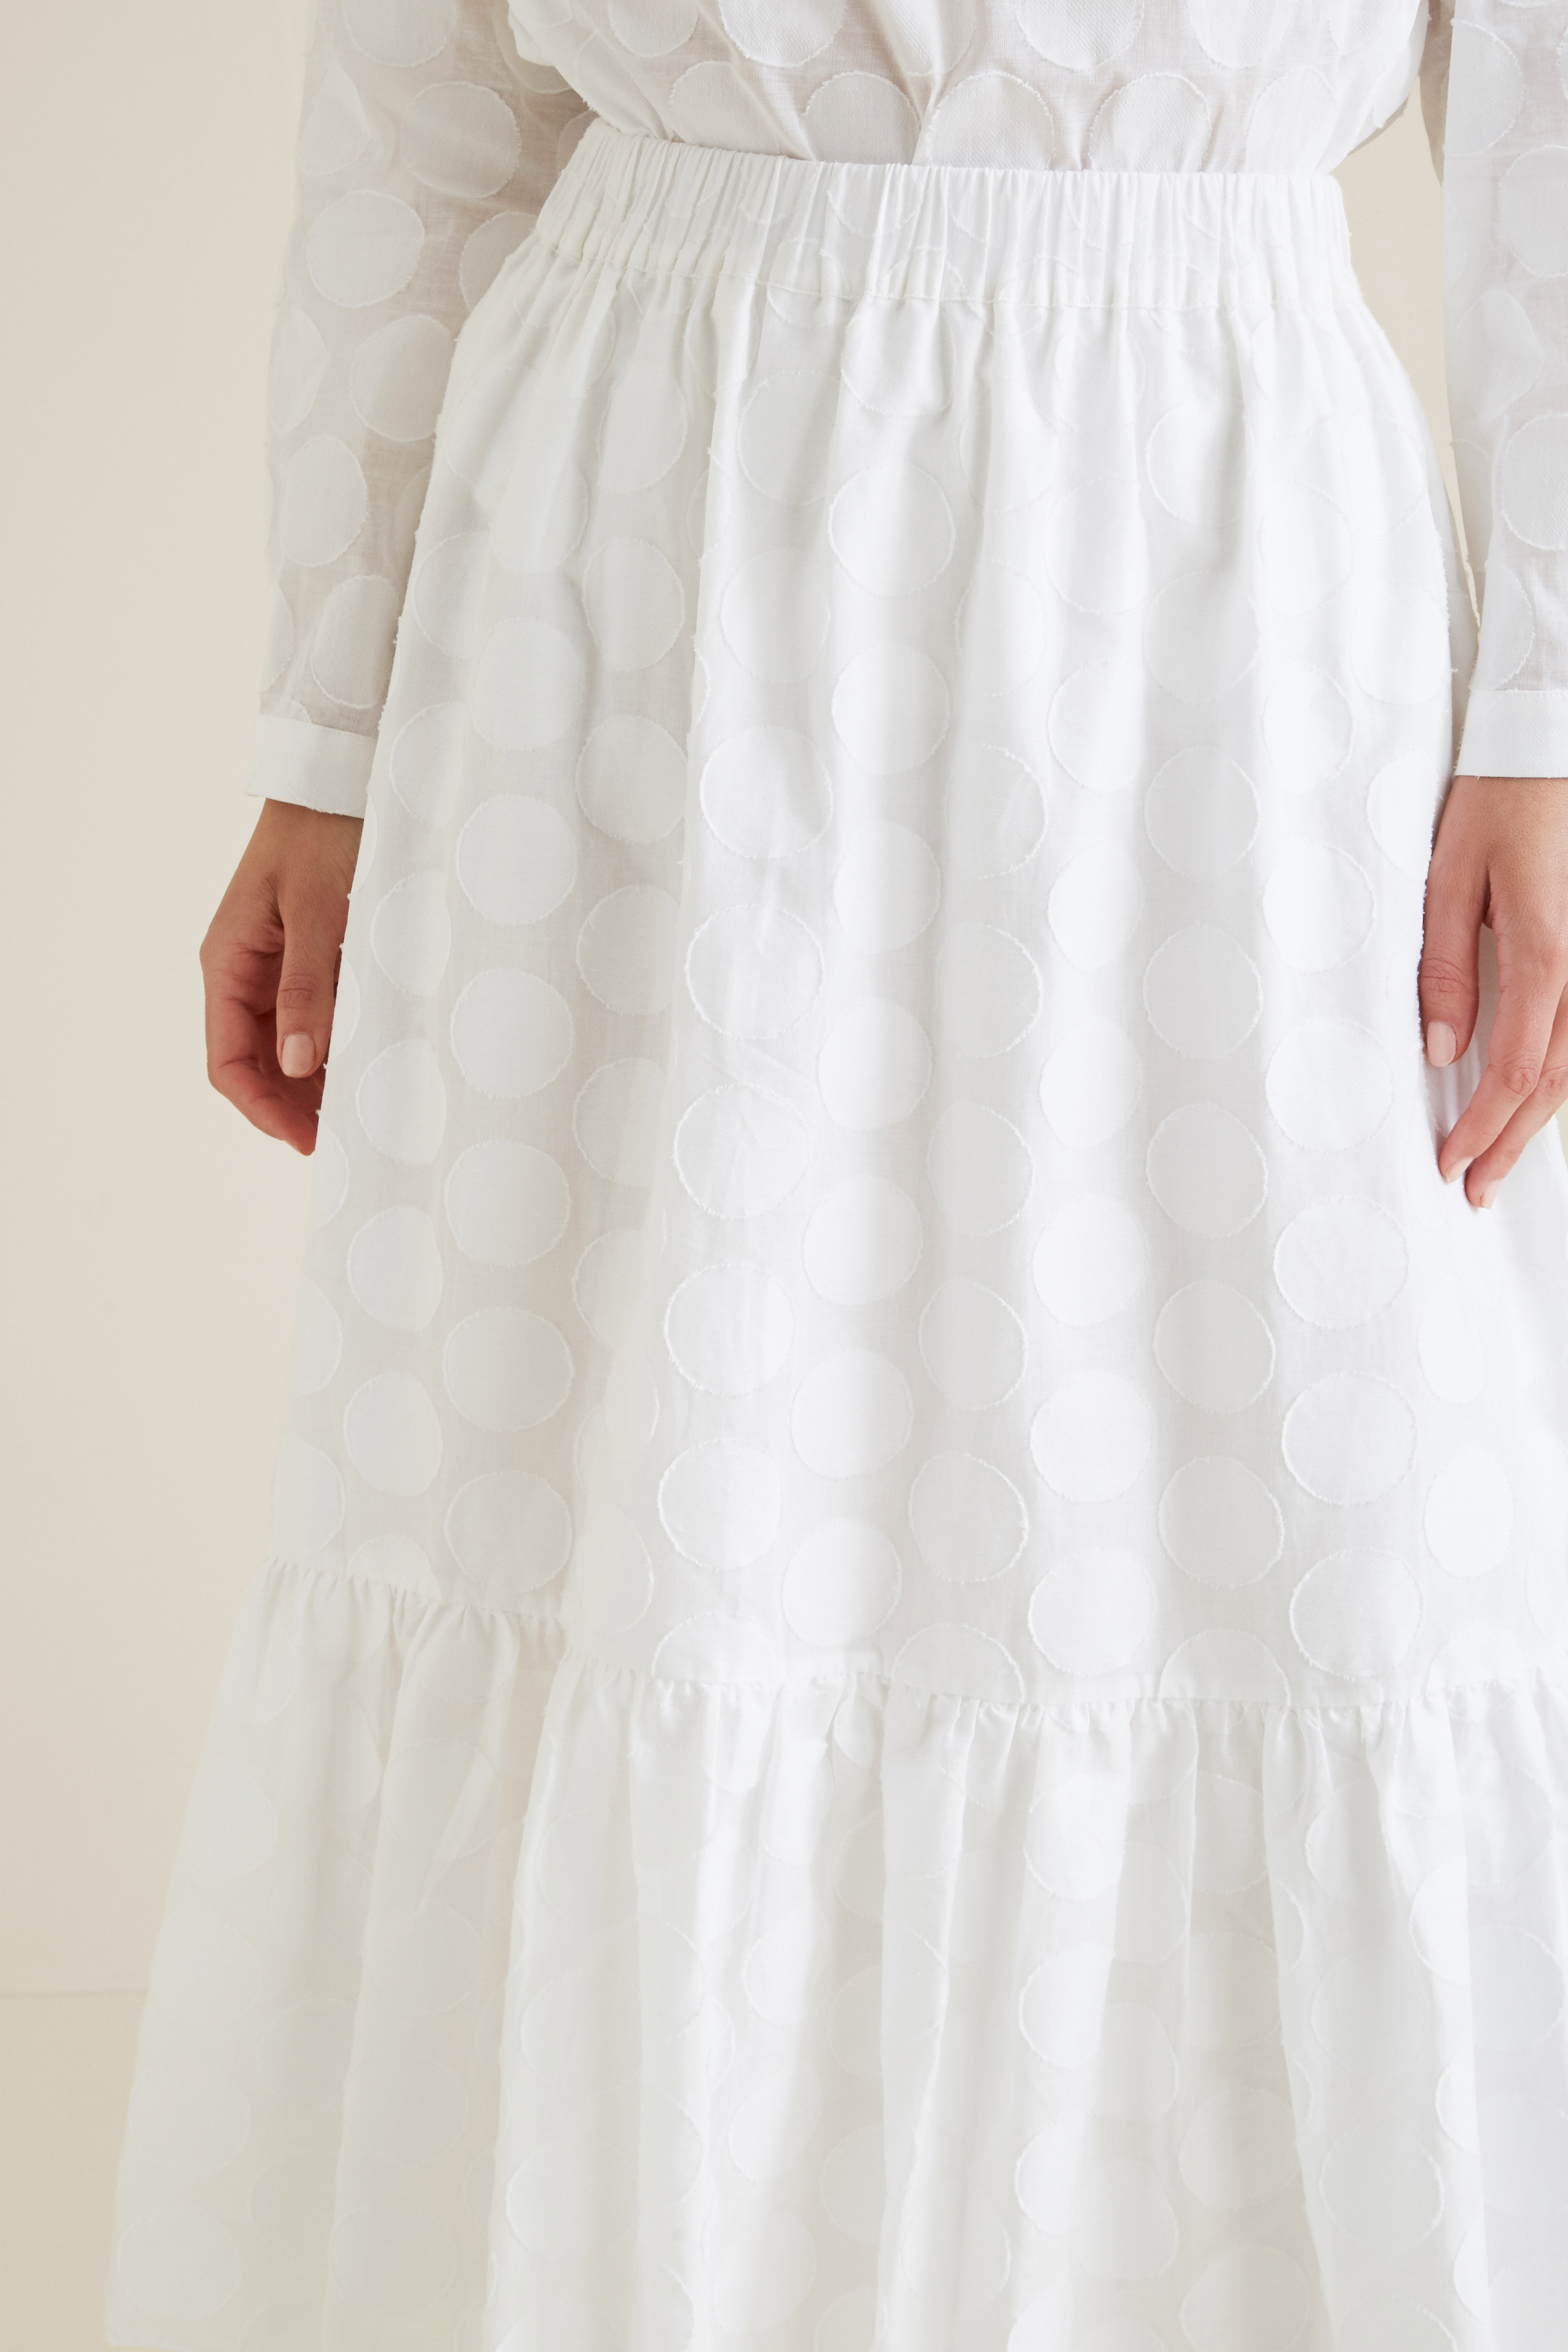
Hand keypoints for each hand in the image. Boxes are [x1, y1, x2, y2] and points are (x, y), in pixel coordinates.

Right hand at [201, 797, 363, 1153]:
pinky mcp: (308, 958)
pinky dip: (335, 1046)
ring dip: (316, 1080)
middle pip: (255, 1063)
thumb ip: (308, 990)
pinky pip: (312, 1017)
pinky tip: (369, 1062)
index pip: (227, 1063)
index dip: (263, 1109)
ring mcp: (274, 968)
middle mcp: (243, 972)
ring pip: (285, 1046)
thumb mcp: (318, 914)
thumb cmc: (324, 836)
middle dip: (293, 1104)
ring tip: (362, 1108)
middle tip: (347, 1136)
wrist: (340, 781)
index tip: (309, 1140)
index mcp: (227, 963)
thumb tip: (296, 1063)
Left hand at [1419, 771, 1567, 1204]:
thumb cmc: (1500, 802)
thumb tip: (1443, 1049)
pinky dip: (1564, 1075)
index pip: (1515, 1070)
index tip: (1450, 1163)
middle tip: (1475, 1187)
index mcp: (1546, 951)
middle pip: (1556, 1082)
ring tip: (1502, 1158)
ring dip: (1542, 1119)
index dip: (1483, 1127)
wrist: (1552, 743)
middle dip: (1513, 1142)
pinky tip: (1539, 1099)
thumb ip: (1446, 968)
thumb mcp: (1450, 877)